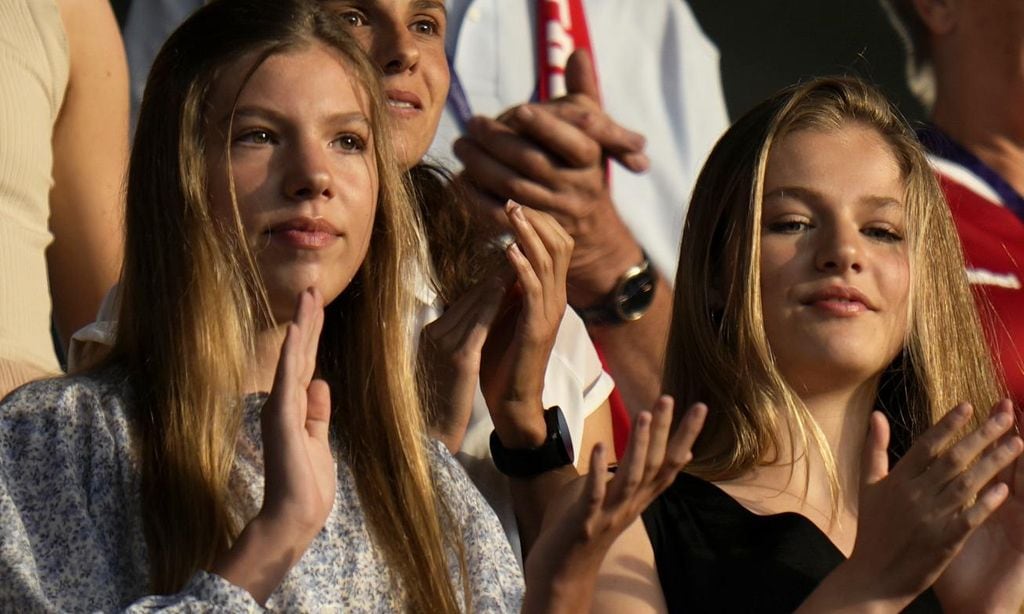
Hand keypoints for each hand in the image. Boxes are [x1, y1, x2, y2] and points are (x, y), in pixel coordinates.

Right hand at [259, 287, 335, 544]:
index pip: (307, 362)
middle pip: (301, 353)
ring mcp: (282, 408)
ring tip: (308, 294)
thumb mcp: (319, 440)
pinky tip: (298, 328)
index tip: (316, 305)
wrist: (296, 515)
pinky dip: (293, 352)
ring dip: (302, 325)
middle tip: (312, 286)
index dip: (312, 334)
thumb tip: (320, 383)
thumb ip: (318, 412)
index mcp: (296, 408)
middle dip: (308, 319)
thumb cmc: (308, 484)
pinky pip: (289, 377)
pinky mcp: (283, 416)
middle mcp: (285, 402)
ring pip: (295, 357)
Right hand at [419, 272, 508, 452]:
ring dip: (497, 278)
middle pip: (469, 297)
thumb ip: (455, 340)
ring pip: (475, 302)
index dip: (487, 282)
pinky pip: (480, 322)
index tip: (507, 263)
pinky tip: (508, 285)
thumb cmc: (439, 402)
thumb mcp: (443, 364)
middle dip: (494, 273)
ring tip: (517, 257)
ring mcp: (445, 343)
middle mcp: (436, 333)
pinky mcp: (459, 357)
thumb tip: (476, 321)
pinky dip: (494, 300)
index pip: (464, 302)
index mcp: (432, 334)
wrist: (430, 433)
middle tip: (517, 249)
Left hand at [453, 50, 646, 306]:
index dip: (547, 127)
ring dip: (482, 167)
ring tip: (461, 145)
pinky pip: (501, 217)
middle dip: (499, 142)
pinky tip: (461, 180)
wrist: (592, 231)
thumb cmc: (583, 169)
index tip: (521, 110)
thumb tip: (578, 53)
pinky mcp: (531, 236)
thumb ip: (583, 93)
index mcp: (591, 161)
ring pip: (514, 190)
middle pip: (534, 163)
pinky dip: (478, 199)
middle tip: (471, 124)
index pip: (573, 143)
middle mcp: (576, 190)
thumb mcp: (592, 132)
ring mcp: (553, 215)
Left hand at [479, 201, 571, 447]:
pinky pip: (534, 290)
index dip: (540, 221)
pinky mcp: (537, 328)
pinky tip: (508, 251)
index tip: (515, 204)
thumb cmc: (505, 358)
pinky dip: (522, 267)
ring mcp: (550, 312)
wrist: (512, 400)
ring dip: (529, 235)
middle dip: (536, 220)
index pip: (558, 244)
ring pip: (548, 261)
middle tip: (513, 202)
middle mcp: (557, 298)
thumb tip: (504, 253)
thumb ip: (511, 286)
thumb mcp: (508, 312)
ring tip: (512, 214)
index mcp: (552, 293)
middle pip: (559, 244)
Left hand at [522, 397, 706, 613]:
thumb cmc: (583, 529)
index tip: (699, 407)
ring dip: (639, 446)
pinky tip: (601, 446)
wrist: (562, 572)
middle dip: (666, 432)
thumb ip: (627, 476)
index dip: (686, 436)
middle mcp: (631, 504)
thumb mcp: (610, 497)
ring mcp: (609, 513)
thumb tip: (653, 455)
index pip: (671, 463)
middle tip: (672, 398)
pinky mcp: (585, 521)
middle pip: (657, 465)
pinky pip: (594, 494)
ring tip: (645, 414)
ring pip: (632, 477)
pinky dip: (598, 470)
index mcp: (639, 498)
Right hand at [820, 404, 1022, 609]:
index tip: (970, 406)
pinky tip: (1006, 488)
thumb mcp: (868, 485)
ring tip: (1016, 444)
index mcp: (897, 480)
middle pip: (953, 459)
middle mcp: (914, 495)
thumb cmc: (872, 529)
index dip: (949, 425)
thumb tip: (877, 415)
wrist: (873, 576)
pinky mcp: (944, 540)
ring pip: (968, 483)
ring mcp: (930, 517)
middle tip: (1005, 417)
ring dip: (995, 462)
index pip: (927, 445)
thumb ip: (874, 448)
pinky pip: (970, 516)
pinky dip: (988, 501)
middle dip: (982, 436)